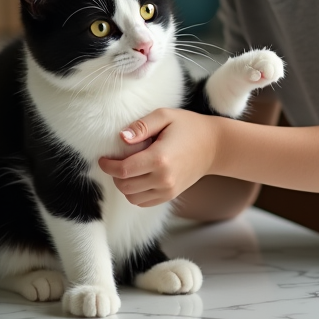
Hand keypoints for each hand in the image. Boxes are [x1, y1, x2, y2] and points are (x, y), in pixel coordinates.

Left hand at [97, 108, 220, 207]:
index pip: (123, 170)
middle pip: (124, 186)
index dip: (108, 165)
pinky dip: (135, 193)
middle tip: (115, 161)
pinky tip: (138, 177)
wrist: (215, 146)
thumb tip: (121, 137)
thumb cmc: (189, 126)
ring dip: (124, 185)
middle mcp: (163, 178)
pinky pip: (143, 202)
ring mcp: (168, 190)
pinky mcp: (170, 195)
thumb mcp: (165, 116)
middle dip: (114, 174)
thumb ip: (141, 126)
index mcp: (159, 158)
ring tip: (127, 168)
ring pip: (132, 197)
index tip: (103, 158)